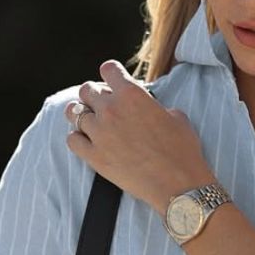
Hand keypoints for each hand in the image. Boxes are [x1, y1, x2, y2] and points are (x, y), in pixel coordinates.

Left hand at [65, 62, 215, 214]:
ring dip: (81, 115)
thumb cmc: (182, 151)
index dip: (111, 75)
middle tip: (102, 105)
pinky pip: (72, 140)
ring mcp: (100, 133)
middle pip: (86, 89)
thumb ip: (155, 106)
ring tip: (90, 121)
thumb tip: (150, 109)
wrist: (178, 185)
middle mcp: (111, 110)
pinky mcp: (94, 157)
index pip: (109, 69)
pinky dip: (77, 138)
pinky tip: (87, 141)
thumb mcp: (176, 117)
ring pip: (74, 113)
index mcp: (132, 94)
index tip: (113, 83)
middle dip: (94, 95)